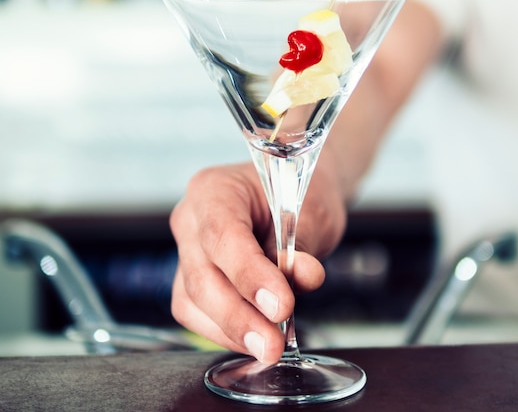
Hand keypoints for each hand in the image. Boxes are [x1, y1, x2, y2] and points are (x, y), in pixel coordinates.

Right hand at [169, 159, 346, 363]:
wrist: (294, 197)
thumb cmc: (298, 195)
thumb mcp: (312, 212)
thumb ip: (302, 245)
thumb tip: (302, 276)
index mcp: (215, 189)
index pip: (223, 235)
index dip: (249, 275)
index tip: (281, 305)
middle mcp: (191, 219)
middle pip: (202, 275)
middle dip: (239, 316)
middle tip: (273, 343)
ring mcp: (186, 250)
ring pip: (193, 300)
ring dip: (231, 330)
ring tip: (269, 346)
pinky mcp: (191, 280)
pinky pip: (196, 314)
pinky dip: (225, 332)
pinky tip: (254, 340)